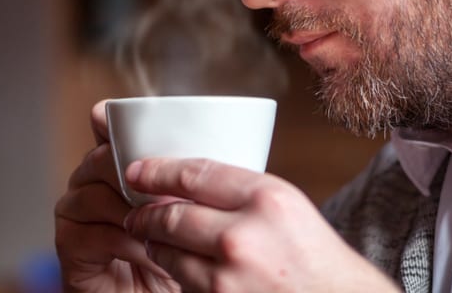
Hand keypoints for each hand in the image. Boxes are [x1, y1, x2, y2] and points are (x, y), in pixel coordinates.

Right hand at [54, 101, 179, 292]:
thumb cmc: (176, 250)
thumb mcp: (191, 208)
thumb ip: (189, 178)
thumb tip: (216, 150)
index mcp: (116, 161)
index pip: (109, 130)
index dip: (111, 123)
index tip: (115, 118)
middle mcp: (89, 179)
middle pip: (102, 159)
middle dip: (138, 176)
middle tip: (172, 196)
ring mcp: (74, 209)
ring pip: (98, 195)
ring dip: (138, 214)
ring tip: (170, 231)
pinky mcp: (68, 243)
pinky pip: (96, 233)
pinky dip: (130, 245)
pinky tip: (154, 255)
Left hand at [122, 158, 400, 292]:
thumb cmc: (315, 258)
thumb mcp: (287, 207)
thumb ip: (241, 193)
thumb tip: (184, 182)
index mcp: (266, 198)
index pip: (194, 174)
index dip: (157, 170)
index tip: (136, 170)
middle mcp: (244, 235)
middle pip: (172, 215)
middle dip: (146, 214)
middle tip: (135, 213)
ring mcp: (229, 277)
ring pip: (169, 253)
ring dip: (156, 246)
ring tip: (155, 240)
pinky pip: (183, 284)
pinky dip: (176, 276)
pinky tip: (181, 270)